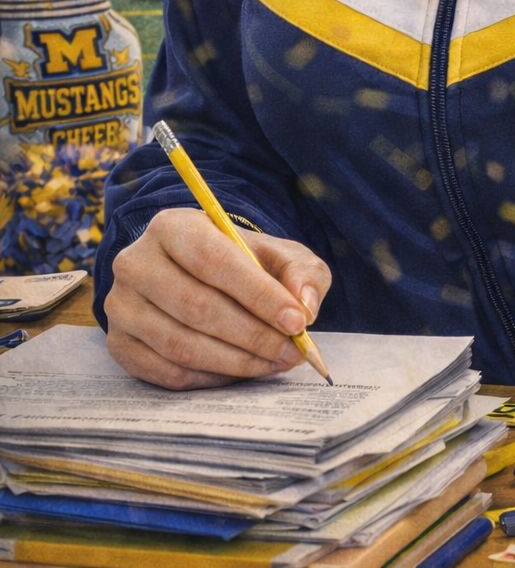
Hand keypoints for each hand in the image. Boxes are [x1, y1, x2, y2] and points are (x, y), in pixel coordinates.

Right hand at [105, 208, 331, 388]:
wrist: (195, 275)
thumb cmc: (240, 263)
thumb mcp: (276, 254)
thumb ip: (299, 271)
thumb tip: (304, 304)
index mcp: (172, 226)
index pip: (215, 262)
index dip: (258, 295)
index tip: (297, 322)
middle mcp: (136, 262)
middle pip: (197, 307)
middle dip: (253, 335)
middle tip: (292, 352)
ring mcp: (121, 306)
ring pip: (182, 345)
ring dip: (236, 362)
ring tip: (274, 363)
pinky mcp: (119, 344)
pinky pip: (168, 373)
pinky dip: (210, 379)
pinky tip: (240, 373)